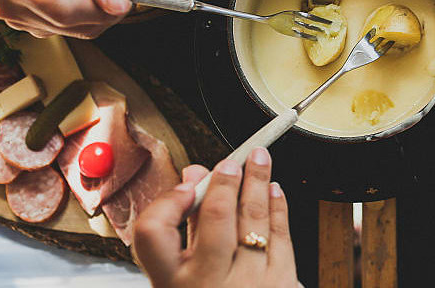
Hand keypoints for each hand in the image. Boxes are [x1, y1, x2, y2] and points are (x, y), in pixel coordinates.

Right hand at [134, 148, 300, 287]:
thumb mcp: (182, 275)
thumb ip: (185, 226)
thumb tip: (194, 175)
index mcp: (172, 283)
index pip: (153, 233)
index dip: (167, 202)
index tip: (184, 185)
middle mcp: (207, 284)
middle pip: (216, 218)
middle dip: (227, 182)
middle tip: (232, 161)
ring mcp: (248, 284)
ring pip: (255, 220)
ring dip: (259, 183)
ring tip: (260, 160)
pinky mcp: (281, 284)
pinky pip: (282, 235)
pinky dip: (278, 207)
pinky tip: (274, 190)